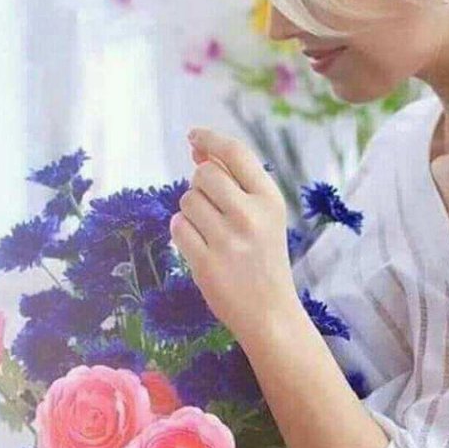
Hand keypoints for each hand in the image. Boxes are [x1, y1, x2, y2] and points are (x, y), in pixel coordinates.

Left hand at [169, 127, 301, 345]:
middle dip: (199, 184)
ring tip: (211, 231)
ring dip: (191, 211)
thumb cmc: (264, 256)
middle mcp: (251, 215)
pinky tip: (200, 245)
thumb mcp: (264, 214)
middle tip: (211, 204)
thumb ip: (236, 182)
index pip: (235, 152)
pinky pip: (177, 227)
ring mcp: (228, 240)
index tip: (193, 136)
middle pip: (203, 174)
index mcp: (271, 198)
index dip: (210, 138)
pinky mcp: (206, 263)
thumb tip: (199, 151)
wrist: (270, 311)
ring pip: (187, 201)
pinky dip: (182, 232)